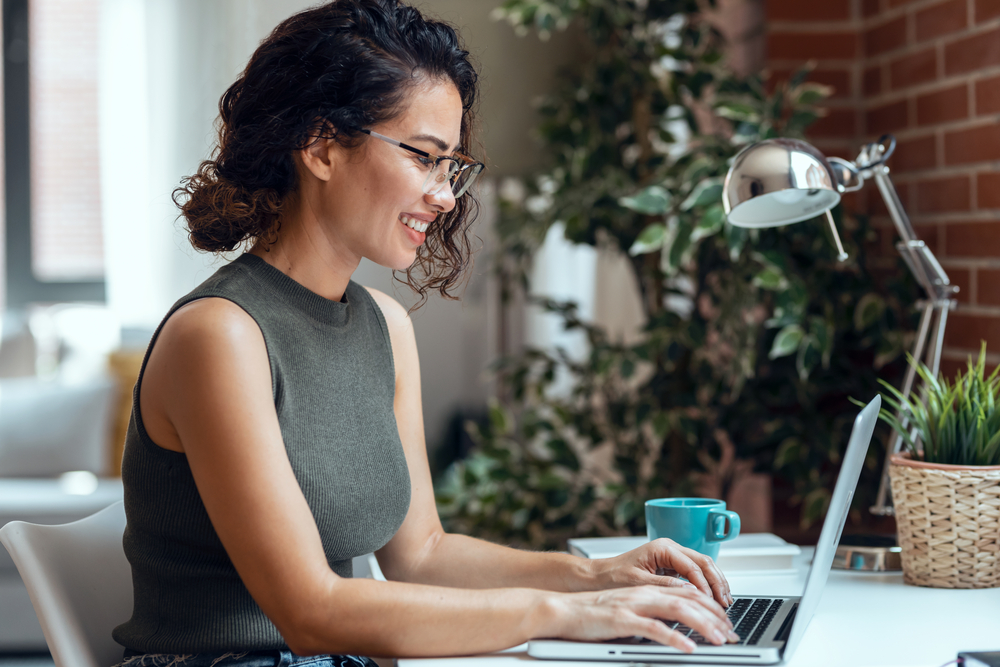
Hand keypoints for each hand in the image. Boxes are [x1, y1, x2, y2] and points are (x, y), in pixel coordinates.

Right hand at [547, 585, 739, 652]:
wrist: (562, 609)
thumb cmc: (592, 613)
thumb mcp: (628, 608)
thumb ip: (651, 612)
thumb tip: (677, 626)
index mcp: (646, 589)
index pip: (687, 591)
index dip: (711, 605)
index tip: (727, 622)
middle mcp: (644, 593)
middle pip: (688, 598)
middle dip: (715, 616)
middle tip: (732, 633)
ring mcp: (633, 605)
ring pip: (677, 610)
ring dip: (702, 625)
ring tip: (720, 640)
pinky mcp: (622, 619)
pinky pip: (653, 628)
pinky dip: (674, 638)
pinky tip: (688, 648)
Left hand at [589, 538, 733, 607]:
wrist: (598, 577)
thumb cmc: (613, 577)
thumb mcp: (639, 583)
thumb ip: (665, 585)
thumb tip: (689, 590)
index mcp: (662, 548)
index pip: (693, 566)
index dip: (705, 585)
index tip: (712, 602)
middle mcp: (670, 548)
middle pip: (704, 562)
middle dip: (718, 582)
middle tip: (726, 603)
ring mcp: (672, 555)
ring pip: (703, 565)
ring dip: (716, 583)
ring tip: (726, 601)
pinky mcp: (672, 564)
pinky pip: (696, 572)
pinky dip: (707, 584)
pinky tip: (714, 596)